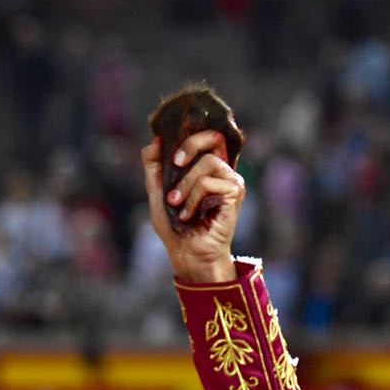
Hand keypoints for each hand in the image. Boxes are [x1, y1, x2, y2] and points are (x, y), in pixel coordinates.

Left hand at [142, 133, 244, 282]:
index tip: (170, 154)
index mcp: (206, 168)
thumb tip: (155, 140)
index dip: (190, 136)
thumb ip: (154, 165)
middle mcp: (222, 171)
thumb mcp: (157, 191)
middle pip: (214, 137)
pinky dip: (192, 199)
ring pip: (207, 162)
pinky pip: (209, 183)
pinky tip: (188, 215)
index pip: (207, 136)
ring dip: (185, 184)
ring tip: (175, 203)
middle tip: (175, 163)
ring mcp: (231, 181)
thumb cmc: (174, 226)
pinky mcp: (235, 193)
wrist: (186, 253)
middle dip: (190, 146)